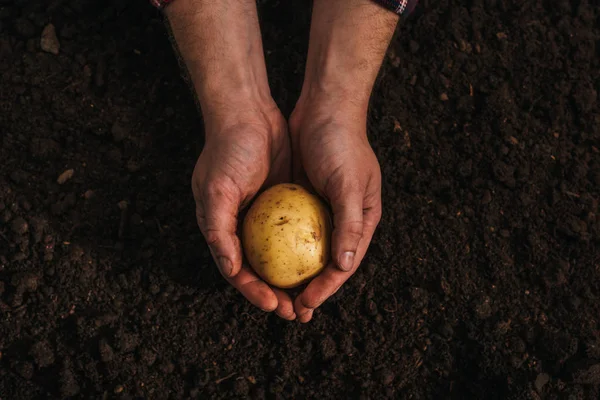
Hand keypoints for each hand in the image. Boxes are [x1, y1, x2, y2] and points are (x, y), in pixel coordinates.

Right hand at [165, 0, 295, 319]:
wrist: (248, 112)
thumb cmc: (228, 150)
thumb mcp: (217, 189)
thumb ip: (218, 229)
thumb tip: (231, 270)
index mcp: (221, 229)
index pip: (238, 272)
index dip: (255, 292)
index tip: (275, 305)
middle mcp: (242, 227)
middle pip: (261, 271)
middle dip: (278, 295)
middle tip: (298, 312)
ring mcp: (264, 216)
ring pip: (281, 256)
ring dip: (295, 278)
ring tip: (313, 296)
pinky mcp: (284, 202)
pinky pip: (297, 232)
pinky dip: (306, 249)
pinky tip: (324, 262)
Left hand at [289, 97, 381, 322]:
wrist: (324, 108)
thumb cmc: (341, 144)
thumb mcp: (348, 183)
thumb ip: (350, 224)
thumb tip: (344, 266)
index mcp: (362, 221)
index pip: (344, 265)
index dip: (325, 289)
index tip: (304, 306)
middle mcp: (342, 220)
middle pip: (324, 265)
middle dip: (308, 291)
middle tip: (288, 312)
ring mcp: (320, 211)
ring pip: (304, 252)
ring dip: (291, 275)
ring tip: (274, 295)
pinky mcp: (301, 200)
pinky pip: (288, 231)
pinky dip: (278, 248)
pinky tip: (261, 261)